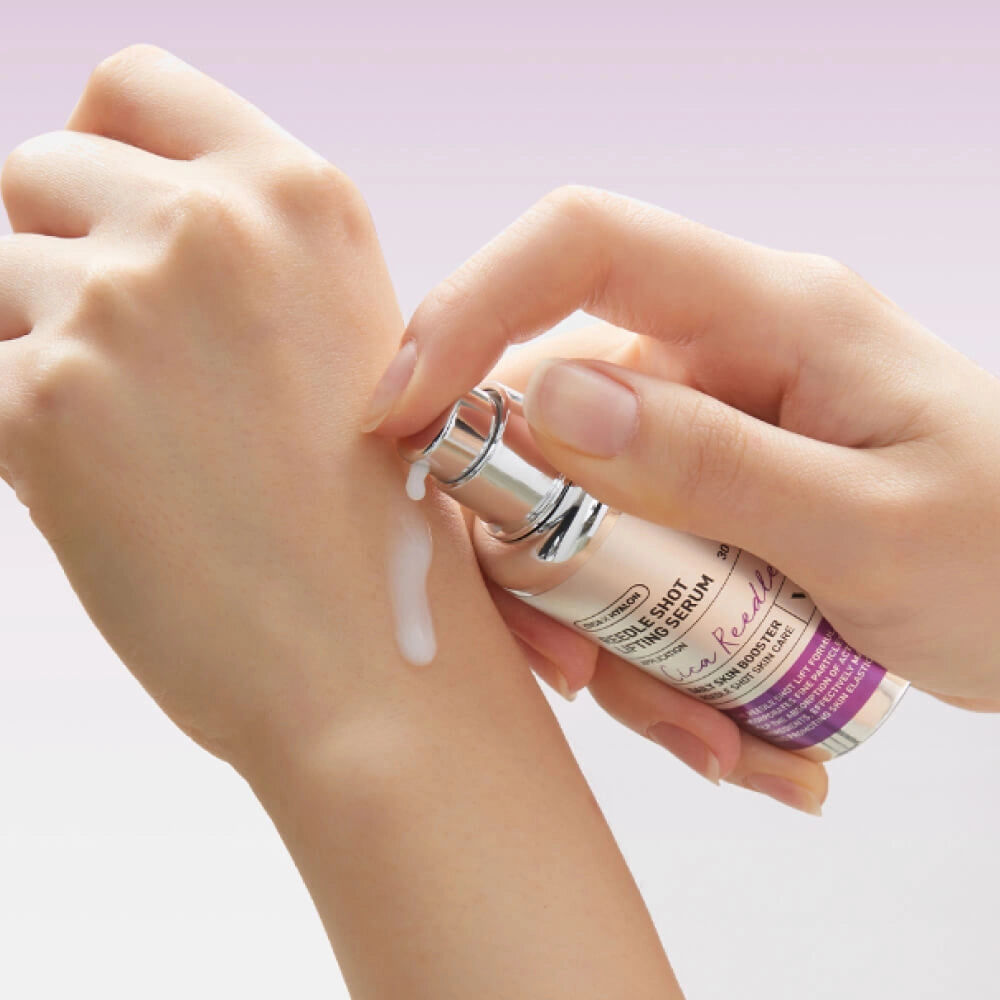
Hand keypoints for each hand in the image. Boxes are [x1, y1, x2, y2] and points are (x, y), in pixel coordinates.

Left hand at [0, 44, 447, 778]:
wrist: (374, 660)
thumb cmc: (369, 524)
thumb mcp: (349, 344)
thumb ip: (237, 262)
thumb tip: (93, 231)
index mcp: (301, 198)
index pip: (133, 86)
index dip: (101, 150)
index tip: (104, 222)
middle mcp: (212, 223)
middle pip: (38, 172)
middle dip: (58, 258)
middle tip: (125, 370)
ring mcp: (122, 305)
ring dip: (31, 348)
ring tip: (126, 445)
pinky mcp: (43, 404)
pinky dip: (13, 433)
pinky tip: (93, 493)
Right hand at [365, 185, 999, 813]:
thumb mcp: (872, 524)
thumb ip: (708, 462)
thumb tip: (544, 403)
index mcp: (763, 313)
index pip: (577, 248)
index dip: (467, 311)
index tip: (397, 417)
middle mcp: (714, 362)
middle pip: (551, 427)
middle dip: (547, 560)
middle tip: (586, 673)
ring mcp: (701, 442)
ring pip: (582, 526)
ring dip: (620, 645)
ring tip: (717, 740)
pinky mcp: (700, 509)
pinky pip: (629, 576)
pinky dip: (660, 665)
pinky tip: (740, 736)